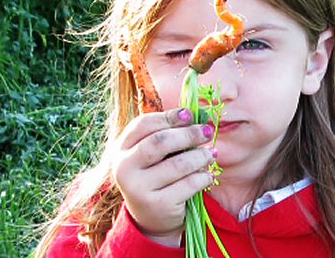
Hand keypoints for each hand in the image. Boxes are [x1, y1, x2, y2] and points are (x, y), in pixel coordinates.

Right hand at [112, 108, 215, 246]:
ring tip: (212, 154)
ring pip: (178, 164)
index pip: (144, 124)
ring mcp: (138, 188)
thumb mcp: (153, 155)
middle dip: (188, 134)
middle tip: (207, 131)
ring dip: (201, 156)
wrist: (150, 218)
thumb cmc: (156, 176)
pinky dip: (204, 177)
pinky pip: (188, 184)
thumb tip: (196, 116)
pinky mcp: (157, 205)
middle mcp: (124, 167)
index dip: (169, 116)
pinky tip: (209, 175)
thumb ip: (167, 135)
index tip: (189, 115)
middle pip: (160, 142)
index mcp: (122, 148)